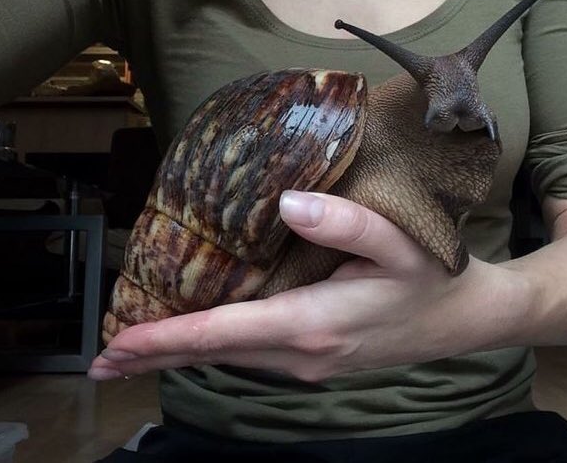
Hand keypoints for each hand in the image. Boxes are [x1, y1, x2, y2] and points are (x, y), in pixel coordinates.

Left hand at [88, 191, 521, 381]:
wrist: (462, 320)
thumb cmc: (431, 278)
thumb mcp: (399, 242)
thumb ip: (344, 222)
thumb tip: (288, 203)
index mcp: (312, 323)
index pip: (222, 334)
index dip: (165, 339)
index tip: (117, 345)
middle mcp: (301, 354)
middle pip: (215, 355)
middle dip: (157, 355)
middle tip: (104, 356)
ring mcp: (307, 364)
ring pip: (230, 359)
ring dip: (183, 353)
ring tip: (137, 347)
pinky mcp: (315, 361)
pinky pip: (251, 356)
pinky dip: (214, 349)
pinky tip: (198, 338)